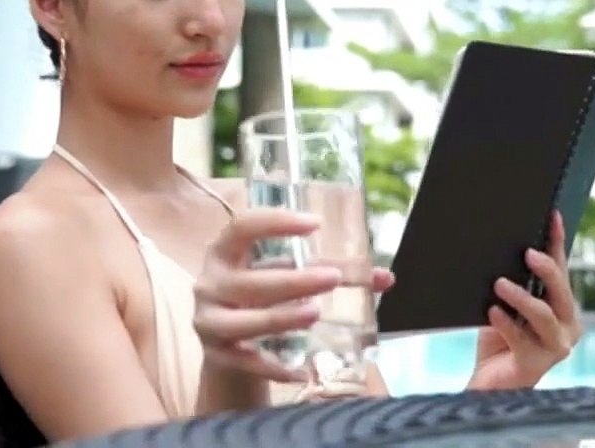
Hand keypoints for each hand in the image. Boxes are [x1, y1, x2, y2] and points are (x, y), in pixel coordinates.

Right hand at [193, 209, 394, 382]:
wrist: (226, 339)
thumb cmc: (263, 294)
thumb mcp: (287, 273)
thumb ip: (334, 270)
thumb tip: (386, 278)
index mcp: (225, 251)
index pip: (242, 226)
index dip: (275, 222)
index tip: (314, 223)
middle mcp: (210, 283)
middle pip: (250, 281)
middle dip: (293, 281)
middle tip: (332, 279)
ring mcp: (209, 320)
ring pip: (244, 322)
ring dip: (280, 318)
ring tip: (315, 314)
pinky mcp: (216, 355)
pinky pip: (246, 362)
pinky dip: (273, 367)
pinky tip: (300, 370)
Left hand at [466, 211, 582, 390]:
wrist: (489, 379)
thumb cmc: (500, 335)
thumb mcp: (508, 302)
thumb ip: (515, 280)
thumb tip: (506, 244)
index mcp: (564, 307)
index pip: (562, 268)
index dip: (557, 241)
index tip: (552, 216)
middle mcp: (567, 326)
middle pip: (561, 292)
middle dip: (548, 269)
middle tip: (528, 253)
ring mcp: (556, 347)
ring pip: (544, 315)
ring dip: (522, 297)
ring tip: (500, 284)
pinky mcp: (535, 364)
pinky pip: (521, 339)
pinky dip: (506, 323)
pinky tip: (492, 312)